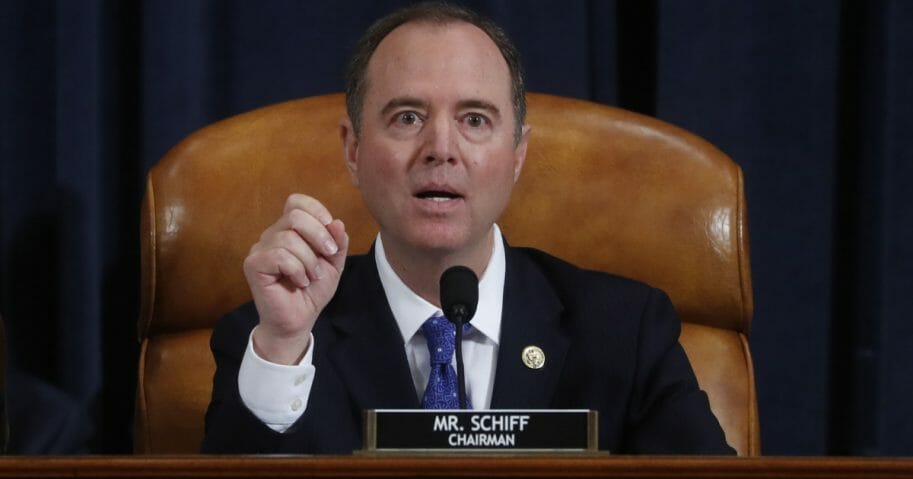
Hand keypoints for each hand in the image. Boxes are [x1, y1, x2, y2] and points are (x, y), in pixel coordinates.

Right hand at [242, 194, 348, 363]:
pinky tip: (299, 282)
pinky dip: (297, 269)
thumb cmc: (312, 292)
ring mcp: (260, 249)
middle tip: (328, 255)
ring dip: (309, 260)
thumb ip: (337, 243)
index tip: (331, 228)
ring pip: (289, 238)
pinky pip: (279, 256)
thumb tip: (337, 223)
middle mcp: (271, 235)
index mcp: (289, 230)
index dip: (316, 210)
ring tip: (312, 277)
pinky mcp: (253, 265)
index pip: (296, 202)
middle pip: (295, 215)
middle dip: (318, 234)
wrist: (298, 321)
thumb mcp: (333, 265)